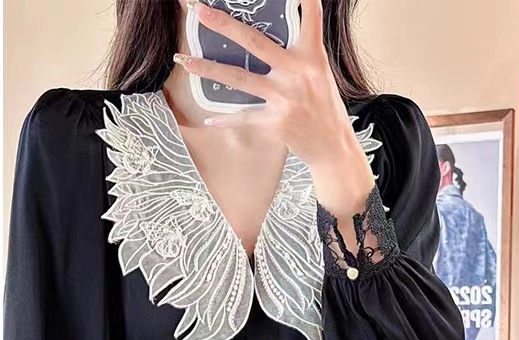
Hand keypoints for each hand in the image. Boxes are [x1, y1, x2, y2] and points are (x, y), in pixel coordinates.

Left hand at [177, 0, 357, 165]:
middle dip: (224, 25)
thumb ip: (298, 56)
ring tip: (185, 61)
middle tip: (199, 11)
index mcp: (312, 57)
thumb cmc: (324, 109)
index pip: (310, 18)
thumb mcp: (320, 75)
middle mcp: (297, 74)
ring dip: (208, 69)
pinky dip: (225, 119)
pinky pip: (243, 117)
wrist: (332, 147)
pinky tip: (208, 118)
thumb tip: (265, 43)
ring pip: (239, 79)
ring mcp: (284, 98)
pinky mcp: (275, 123)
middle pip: (254, 42)